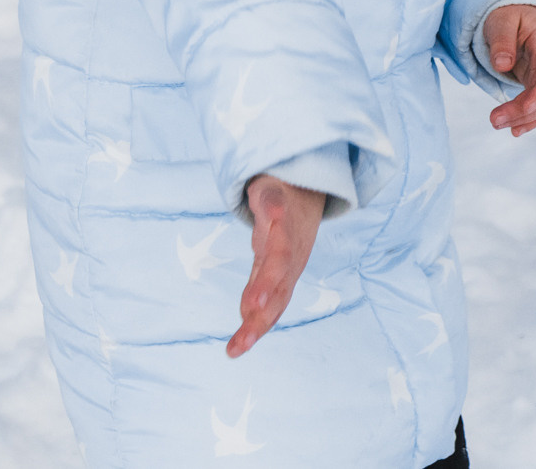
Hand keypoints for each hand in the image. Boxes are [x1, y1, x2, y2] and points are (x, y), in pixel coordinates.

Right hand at [226, 175, 324, 357]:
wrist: (302, 184)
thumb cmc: (284, 227)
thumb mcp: (269, 258)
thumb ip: (259, 285)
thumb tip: (248, 317)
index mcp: (284, 275)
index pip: (272, 307)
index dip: (257, 329)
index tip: (233, 352)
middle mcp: (289, 258)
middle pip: (278, 290)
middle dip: (262, 318)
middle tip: (242, 344)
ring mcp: (286, 231)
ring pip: (279, 259)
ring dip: (269, 283)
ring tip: (255, 307)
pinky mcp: (279, 204)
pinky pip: (277, 214)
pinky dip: (274, 224)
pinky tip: (269, 226)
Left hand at [485, 3, 535, 137]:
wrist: (518, 15)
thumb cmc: (510, 14)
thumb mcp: (503, 20)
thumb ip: (502, 40)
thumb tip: (502, 65)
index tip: (525, 107)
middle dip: (522, 111)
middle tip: (494, 120)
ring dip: (522, 119)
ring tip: (496, 123)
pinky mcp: (535, 85)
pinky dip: (527, 120)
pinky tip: (513, 130)